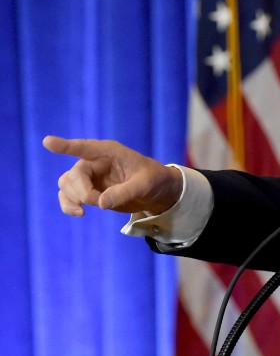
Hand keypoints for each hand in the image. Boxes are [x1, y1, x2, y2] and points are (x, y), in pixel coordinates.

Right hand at [42, 136, 182, 216]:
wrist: (156, 190)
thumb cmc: (153, 180)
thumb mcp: (145, 185)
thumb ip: (124, 192)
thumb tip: (100, 203)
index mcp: (109, 152)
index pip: (84, 148)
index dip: (66, 146)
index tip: (47, 142)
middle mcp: (94, 161)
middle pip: (73, 175)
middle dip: (82, 192)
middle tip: (97, 203)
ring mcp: (89, 176)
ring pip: (66, 185)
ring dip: (73, 200)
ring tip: (90, 209)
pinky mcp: (87, 190)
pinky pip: (67, 196)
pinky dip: (68, 206)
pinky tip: (80, 213)